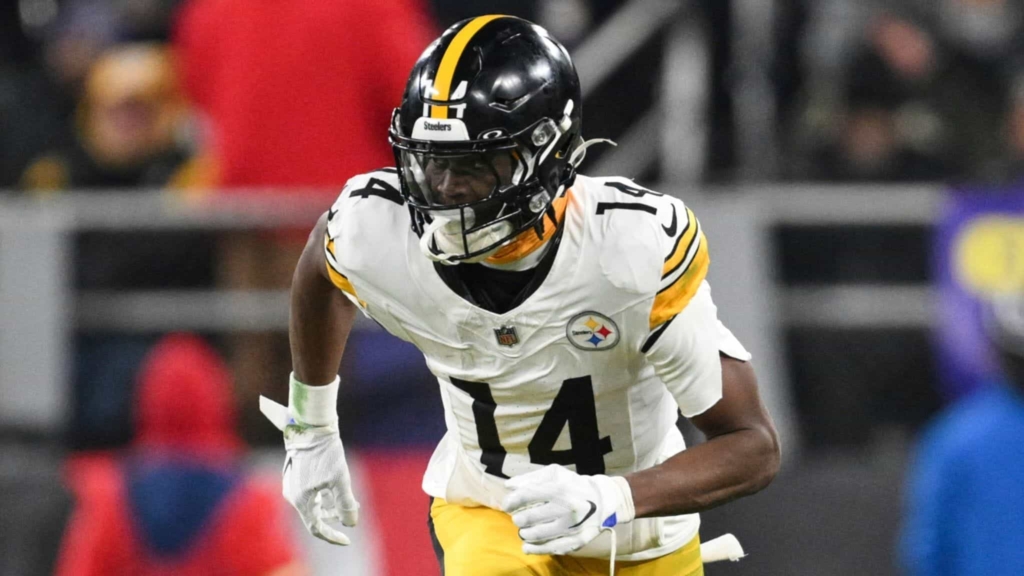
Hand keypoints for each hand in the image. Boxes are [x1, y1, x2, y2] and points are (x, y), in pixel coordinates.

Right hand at [261, 376, 359, 545]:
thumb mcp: (340, 478)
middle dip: (335, 517)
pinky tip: (336, 490)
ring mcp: (291, 485)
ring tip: (350, 500)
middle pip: (315, 516)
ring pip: (313, 504)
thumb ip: (346, 503)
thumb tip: (351, 523)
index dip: (332, 537)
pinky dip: (324, 496)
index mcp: (302, 499)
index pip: (317, 528)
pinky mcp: (294, 476)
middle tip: (354, 510)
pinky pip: (309, 494)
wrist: (311, 426)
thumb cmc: (326, 451)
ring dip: (331, 506)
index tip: (347, 540)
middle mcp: (293, 496)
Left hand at [501, 464, 634, 555]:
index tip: (507, 505)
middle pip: (529, 518)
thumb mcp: (555, 473)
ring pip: (537, 535)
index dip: (512, 501)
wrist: (603, 501)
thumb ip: (531, 478)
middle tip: (518, 519)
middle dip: (518, 519)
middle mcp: (566, 508)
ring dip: (525, 533)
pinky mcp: (576, 540)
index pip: (527, 495)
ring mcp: (572, 526)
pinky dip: (534, 549)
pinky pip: (550, 548)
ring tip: (524, 530)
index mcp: (560, 488)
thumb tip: (509, 486)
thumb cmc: (574, 485)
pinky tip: (526, 546)